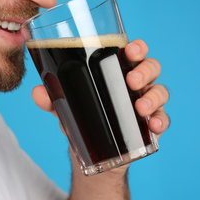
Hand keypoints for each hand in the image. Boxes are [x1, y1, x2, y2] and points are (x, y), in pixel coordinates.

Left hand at [32, 39, 169, 138]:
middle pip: (150, 68)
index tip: (129, 49)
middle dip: (145, 70)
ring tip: (141, 107)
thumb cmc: (84, 117)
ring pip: (160, 91)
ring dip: (154, 96)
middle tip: (132, 79)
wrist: (92, 152)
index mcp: (117, 71)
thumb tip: (36, 91)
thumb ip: (53, 98)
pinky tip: (154, 126)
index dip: (136, 47)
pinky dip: (161, 121)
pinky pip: (163, 119)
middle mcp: (135, 84)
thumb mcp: (67, 107)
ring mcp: (145, 104)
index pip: (132, 53)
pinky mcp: (150, 125)